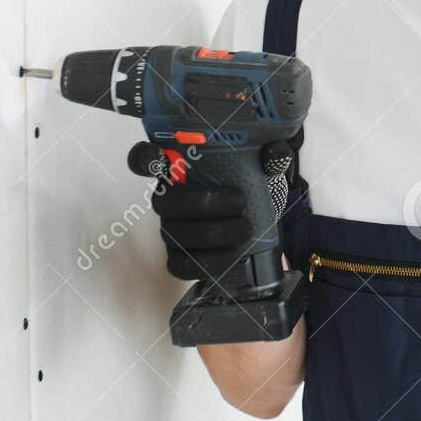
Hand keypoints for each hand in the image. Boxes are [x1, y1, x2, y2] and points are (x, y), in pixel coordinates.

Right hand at [127, 131, 303, 282]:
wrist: (259, 229)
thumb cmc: (251, 193)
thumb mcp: (260, 170)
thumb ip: (268, 157)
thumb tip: (275, 155)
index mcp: (180, 170)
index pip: (146, 159)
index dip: (145, 158)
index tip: (159, 156)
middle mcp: (169, 199)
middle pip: (165, 201)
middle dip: (204, 202)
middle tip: (239, 202)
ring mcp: (170, 230)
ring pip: (176, 234)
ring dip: (216, 233)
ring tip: (246, 228)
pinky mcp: (178, 259)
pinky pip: (181, 265)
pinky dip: (211, 261)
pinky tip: (234, 253)